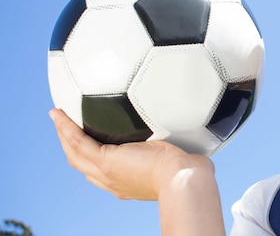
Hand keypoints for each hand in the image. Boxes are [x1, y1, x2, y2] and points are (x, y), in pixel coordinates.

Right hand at [49, 108, 212, 199]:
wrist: (184, 178)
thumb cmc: (191, 171)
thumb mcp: (184, 158)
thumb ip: (185, 147)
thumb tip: (205, 134)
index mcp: (130, 182)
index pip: (106, 171)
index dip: (95, 158)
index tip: (95, 144)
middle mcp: (115, 181)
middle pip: (84, 164)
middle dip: (73, 147)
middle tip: (66, 128)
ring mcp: (108, 173)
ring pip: (76, 154)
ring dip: (63, 135)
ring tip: (57, 117)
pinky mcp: (106, 161)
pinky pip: (79, 142)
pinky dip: (66, 128)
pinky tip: (58, 113)